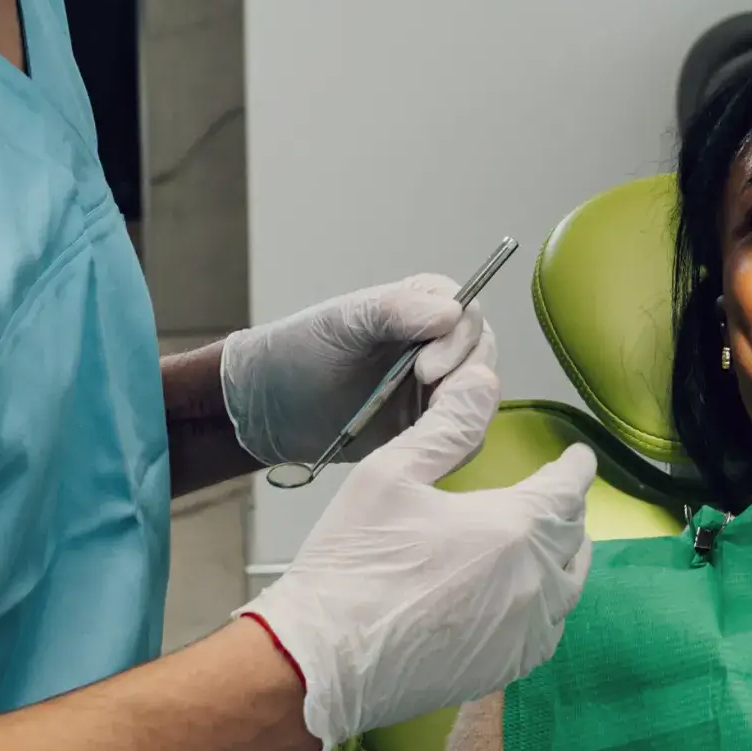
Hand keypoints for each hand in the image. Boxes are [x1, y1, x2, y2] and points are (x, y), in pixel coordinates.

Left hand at [220, 274, 486, 464]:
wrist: (269, 409)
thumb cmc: (297, 353)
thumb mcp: (343, 323)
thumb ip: (395, 311)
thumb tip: (451, 312)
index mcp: (420, 307)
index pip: (468, 315)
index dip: (458, 341)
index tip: (426, 367)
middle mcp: (438, 344)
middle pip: (482, 355)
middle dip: (462, 374)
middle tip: (424, 391)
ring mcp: (438, 387)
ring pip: (480, 396)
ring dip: (461, 408)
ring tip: (422, 421)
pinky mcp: (432, 426)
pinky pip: (465, 433)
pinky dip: (452, 439)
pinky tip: (421, 443)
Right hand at [237, 327, 599, 747]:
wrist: (320, 660)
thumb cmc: (350, 564)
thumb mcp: (391, 473)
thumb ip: (447, 427)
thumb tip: (484, 382)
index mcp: (514, 527)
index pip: (568, 488)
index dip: (576, 467)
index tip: (578, 458)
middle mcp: (535, 581)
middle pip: (573, 535)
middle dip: (567, 510)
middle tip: (558, 496)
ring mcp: (525, 630)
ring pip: (569, 584)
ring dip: (565, 557)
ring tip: (552, 543)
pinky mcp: (507, 667)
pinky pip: (549, 630)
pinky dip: (549, 605)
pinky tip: (530, 598)